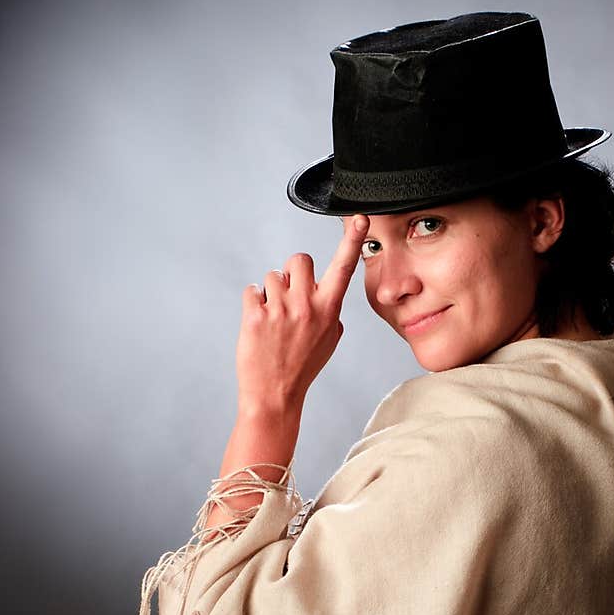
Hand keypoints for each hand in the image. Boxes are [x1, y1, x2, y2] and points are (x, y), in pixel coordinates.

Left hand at [236, 213, 369, 414]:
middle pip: (299, 259)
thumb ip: (330, 313)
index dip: (352, 240)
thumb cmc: (301, 368)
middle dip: (292, 273)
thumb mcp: (328, 341)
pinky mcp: (255, 315)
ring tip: (273, 320)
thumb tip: (324, 295)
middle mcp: (306, 305)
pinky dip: (253, 304)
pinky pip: (252, 291)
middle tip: (289, 297)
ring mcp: (280, 310)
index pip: (344, 268)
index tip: (361, 219)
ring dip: (270, 293)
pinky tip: (259, 325)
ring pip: (272, 277)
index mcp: (329, 310)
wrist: (275, 395)